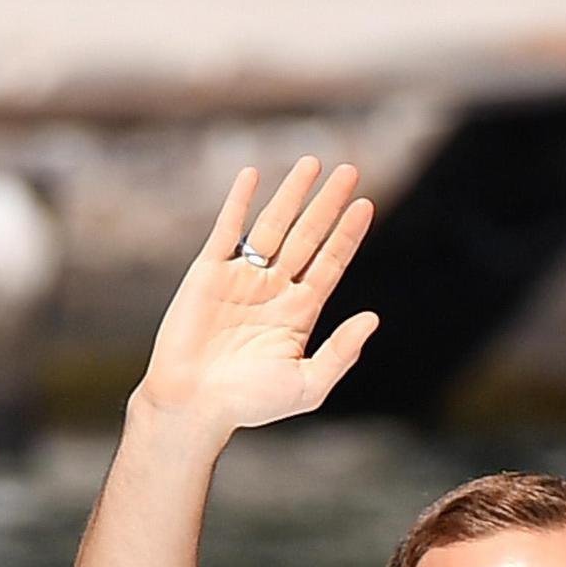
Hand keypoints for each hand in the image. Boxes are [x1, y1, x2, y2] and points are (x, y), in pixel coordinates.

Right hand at [131, 159, 379, 441]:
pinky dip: (239, 201)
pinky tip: (253, 174)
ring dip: (292, 194)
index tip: (365, 205)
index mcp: (299, 312)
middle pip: (308, 235)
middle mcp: (273, 289)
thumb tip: (373, 318)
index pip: (330, 262)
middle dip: (328, 204)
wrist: (193, 404)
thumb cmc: (248, 403)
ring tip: (313, 162)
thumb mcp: (307, 385)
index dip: (348, 234)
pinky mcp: (208, 272)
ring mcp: (241, 277)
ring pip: (273, 225)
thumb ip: (341, 352)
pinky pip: (227, 229)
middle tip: (350, 170)